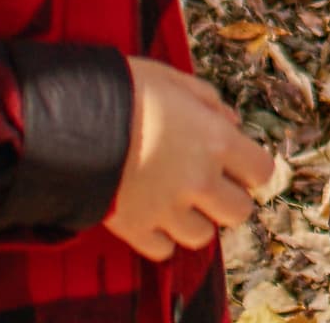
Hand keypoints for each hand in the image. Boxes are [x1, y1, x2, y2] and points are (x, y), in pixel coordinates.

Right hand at [102, 57, 275, 261]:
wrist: (68, 121)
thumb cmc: (121, 90)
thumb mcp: (170, 79)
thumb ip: (207, 100)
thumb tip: (232, 122)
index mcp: (215, 140)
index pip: (261, 171)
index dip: (251, 169)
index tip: (237, 164)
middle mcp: (199, 180)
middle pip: (239, 212)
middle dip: (227, 200)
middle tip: (209, 186)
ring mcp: (167, 209)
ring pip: (202, 236)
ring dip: (195, 221)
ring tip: (177, 202)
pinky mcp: (135, 229)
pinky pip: (163, 251)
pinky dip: (160, 239)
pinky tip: (151, 216)